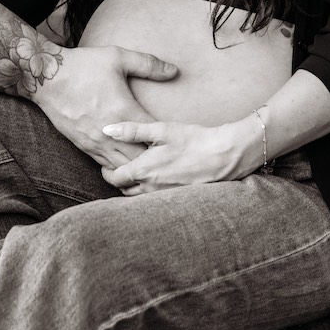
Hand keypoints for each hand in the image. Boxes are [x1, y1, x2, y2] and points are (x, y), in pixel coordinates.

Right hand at [32, 45, 177, 168]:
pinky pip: (105, 166)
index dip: (168, 140)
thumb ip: (149, 64)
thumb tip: (174, 71)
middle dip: (155, 159)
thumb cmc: (84, 65)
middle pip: (141, 159)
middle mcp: (111, 133)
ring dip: (137, 167)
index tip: (177, 139)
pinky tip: (127, 166)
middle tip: (167, 157)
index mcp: (124, 111)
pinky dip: (119, 168)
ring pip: (123, 168)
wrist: (47, 78)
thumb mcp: (118, 57)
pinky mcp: (83, 147)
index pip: (154, 136)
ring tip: (151, 167)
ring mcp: (96, 143)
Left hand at [99, 120, 245, 194]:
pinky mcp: (177, 200)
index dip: (107, 171)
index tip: (107, 164)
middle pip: (124, 191)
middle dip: (119, 180)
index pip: (114, 178)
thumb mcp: (160, 130)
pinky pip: (155, 201)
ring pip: (139, 198)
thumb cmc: (191, 140)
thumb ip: (131, 130)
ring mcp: (164, 198)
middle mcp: (150, 189)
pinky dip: (149, 193)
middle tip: (119, 168)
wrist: (223, 156)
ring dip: (133, 188)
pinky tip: (156, 180)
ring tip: (136, 174)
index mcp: (143, 172)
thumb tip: (106, 129)